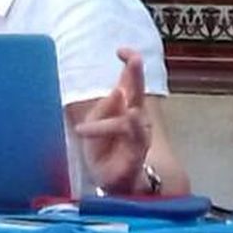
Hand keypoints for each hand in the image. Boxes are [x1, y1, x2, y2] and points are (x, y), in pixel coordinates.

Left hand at [73, 47, 152, 194]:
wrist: (108, 181)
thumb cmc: (102, 149)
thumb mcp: (94, 123)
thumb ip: (104, 107)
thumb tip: (117, 91)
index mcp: (125, 105)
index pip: (130, 80)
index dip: (129, 63)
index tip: (121, 50)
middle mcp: (136, 116)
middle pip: (138, 92)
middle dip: (136, 74)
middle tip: (134, 58)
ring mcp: (139, 133)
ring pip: (134, 114)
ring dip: (126, 104)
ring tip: (120, 91)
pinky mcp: (137, 152)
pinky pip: (135, 137)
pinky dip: (132, 126)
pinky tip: (132, 115)